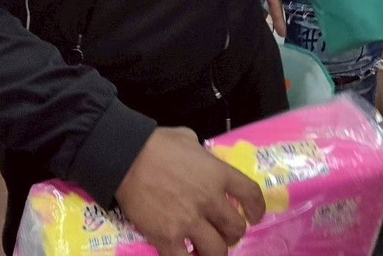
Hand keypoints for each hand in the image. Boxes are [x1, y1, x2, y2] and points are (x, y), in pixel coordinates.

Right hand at [116, 127, 265, 255]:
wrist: (125, 157)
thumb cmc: (156, 143)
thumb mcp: (188, 138)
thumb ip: (202, 154)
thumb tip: (203, 160)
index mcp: (218, 174)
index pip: (252, 195)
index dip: (257, 209)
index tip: (254, 216)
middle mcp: (210, 201)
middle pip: (237, 228)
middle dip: (233, 233)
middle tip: (223, 232)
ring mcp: (189, 222)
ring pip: (217, 251)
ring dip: (215, 250)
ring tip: (206, 246)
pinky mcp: (167, 238)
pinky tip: (186, 255)